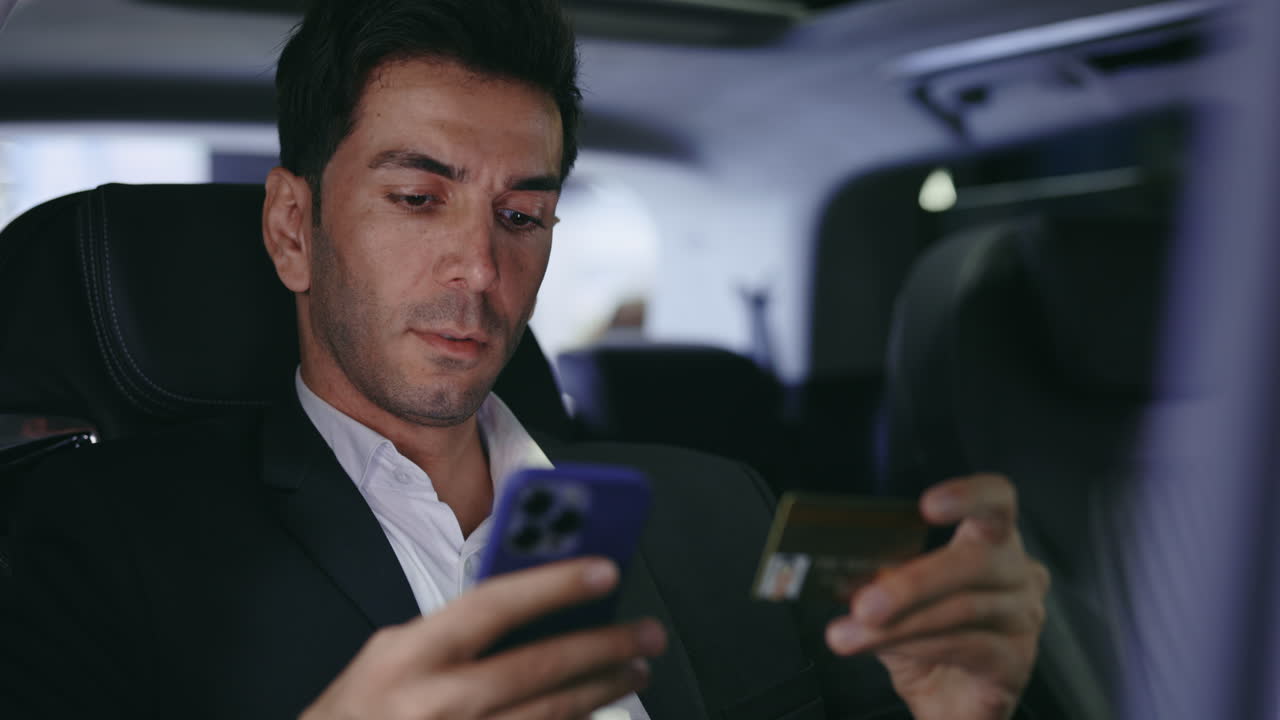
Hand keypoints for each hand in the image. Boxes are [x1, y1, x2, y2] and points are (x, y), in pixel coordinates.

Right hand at [300, 557, 666, 719]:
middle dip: (604, 647)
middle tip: (647, 633)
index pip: (494, 606)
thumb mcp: (393, 655)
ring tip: (635, 670)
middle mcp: (435, 703)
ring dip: (603, 691)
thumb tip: (538, 603)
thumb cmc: (363, 710)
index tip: (605, 570)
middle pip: (539, 668)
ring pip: (551, 715)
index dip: (554, 585)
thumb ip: (457, 630)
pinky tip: (597, 712)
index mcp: (410, 656)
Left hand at [824, 474, 1049, 719]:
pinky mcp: (1019, 661)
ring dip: (900, 624)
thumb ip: (879, 577)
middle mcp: (1018, 573)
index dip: (969, 496)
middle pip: (977, 561)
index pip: (998, 501)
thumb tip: (843, 566)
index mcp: (989, 542)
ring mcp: (1024, 617)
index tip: (926, 506)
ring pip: (963, 608)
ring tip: (851, 636)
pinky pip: (969, 646)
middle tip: (864, 604)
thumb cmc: (923, 641)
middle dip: (914, 582)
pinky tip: (889, 650)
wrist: (946, 701)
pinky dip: (920, 647)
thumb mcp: (893, 601)